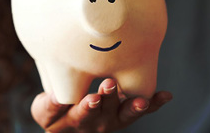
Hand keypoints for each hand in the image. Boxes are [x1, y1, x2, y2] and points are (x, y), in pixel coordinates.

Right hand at [31, 78, 171, 131]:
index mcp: (76, 121)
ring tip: (142, 100)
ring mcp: (113, 119)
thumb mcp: (44, 110)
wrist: (66, 121)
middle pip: (104, 114)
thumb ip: (49, 105)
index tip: (92, 98)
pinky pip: (141, 110)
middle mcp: (97, 123)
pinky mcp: (124, 113)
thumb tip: (57, 96)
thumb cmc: (54, 112)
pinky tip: (165, 95)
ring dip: (133, 106)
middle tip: (110, 84)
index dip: (87, 108)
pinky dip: (154, 104)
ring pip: (124, 115)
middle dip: (109, 99)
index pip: (82, 115)